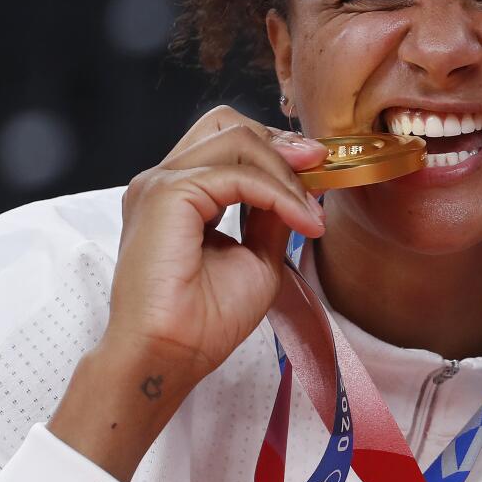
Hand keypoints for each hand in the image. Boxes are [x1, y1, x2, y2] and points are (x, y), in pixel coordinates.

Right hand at [48, 105, 327, 481]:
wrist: (170, 357)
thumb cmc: (205, 322)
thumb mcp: (257, 257)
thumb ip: (271, 215)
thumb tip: (300, 185)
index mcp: (179, 194)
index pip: (228, 141)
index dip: (277, 150)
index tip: (319, 171)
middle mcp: (164, 181)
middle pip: (228, 124)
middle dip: (280, 142)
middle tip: (320, 168)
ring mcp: (161, 183)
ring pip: (237, 139)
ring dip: (285, 171)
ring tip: (311, 211)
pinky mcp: (168, 194)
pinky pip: (239, 175)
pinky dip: (279, 193)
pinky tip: (301, 221)